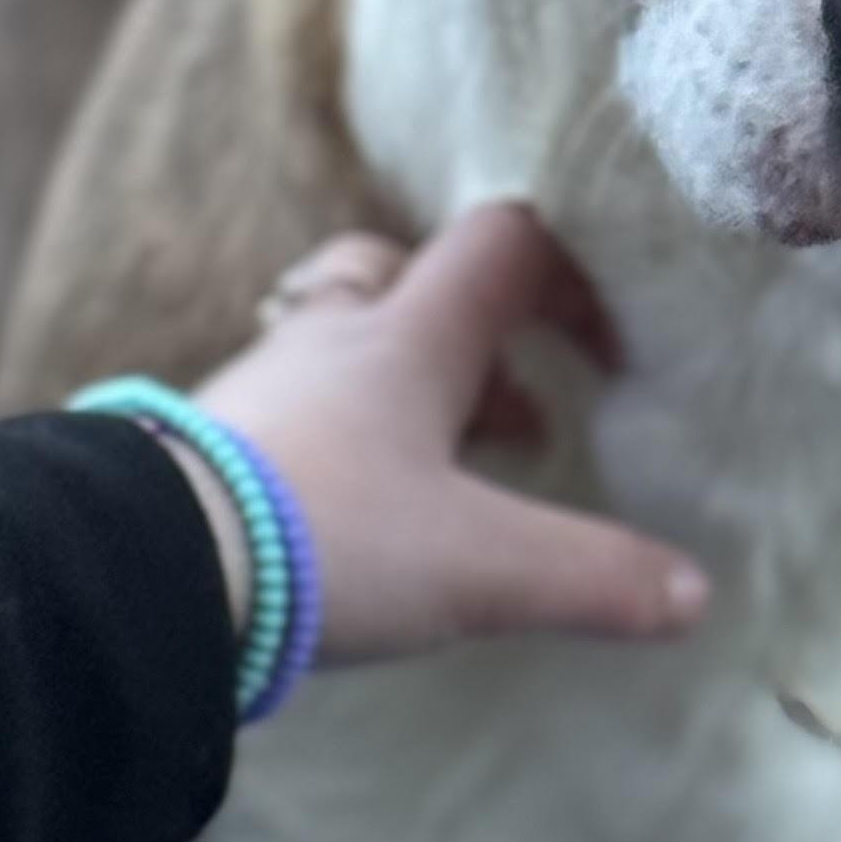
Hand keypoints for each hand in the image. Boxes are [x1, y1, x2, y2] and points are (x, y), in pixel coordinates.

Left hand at [189, 202, 710, 664]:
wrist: (145, 568)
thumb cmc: (328, 539)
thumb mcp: (481, 569)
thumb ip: (593, 578)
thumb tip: (695, 596)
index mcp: (410, 337)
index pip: (504, 245)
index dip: (568, 280)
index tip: (604, 358)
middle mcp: (334, 339)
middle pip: (401, 273)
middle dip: (467, 330)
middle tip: (509, 414)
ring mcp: (263, 387)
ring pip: (341, 343)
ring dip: (403, 391)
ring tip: (443, 476)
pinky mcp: (210, 444)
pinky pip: (290, 410)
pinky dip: (338, 441)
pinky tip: (355, 516)